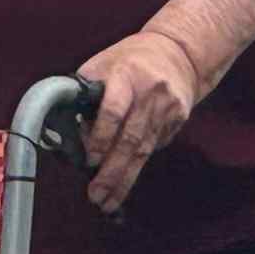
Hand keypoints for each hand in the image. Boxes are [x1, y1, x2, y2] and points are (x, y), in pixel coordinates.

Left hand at [76, 27, 208, 213]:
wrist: (179, 52)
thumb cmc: (131, 59)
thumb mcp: (102, 66)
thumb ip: (86, 97)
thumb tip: (75, 137)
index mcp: (126, 75)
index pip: (113, 111)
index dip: (100, 138)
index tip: (90, 160)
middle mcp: (150, 93)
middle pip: (130, 139)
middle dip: (111, 172)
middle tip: (96, 195)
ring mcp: (168, 109)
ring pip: (144, 151)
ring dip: (124, 180)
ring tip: (108, 201)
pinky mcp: (178, 120)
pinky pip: (154, 147)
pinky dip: (138, 165)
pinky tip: (125, 181)